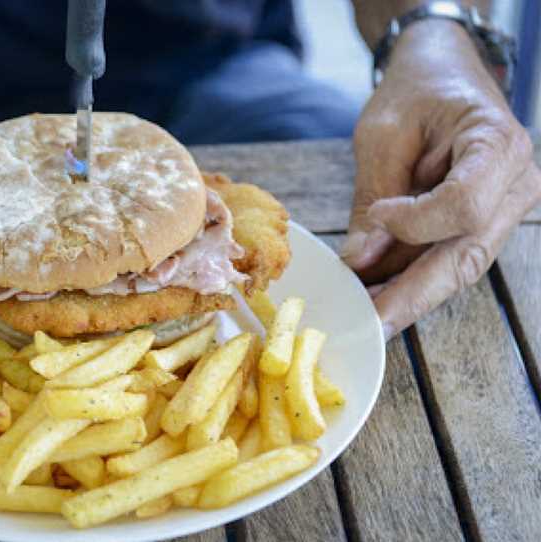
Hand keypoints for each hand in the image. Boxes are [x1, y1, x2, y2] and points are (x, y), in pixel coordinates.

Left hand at [342, 20, 540, 338]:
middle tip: (367, 322)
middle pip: (466, 255)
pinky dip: (412, 279)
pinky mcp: (482, 224)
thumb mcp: (383, 134)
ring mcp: (504, 209)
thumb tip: (359, 261)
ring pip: (458, 268)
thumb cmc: (415, 93)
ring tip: (365, 316)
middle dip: (412, 293)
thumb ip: (374, 196)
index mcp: (498, 145)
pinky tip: (378, 296)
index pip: (464, 205)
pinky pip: (449, 260)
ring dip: (409, 294)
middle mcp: (516, 184)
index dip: (416, 222)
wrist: (441, 72)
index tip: (376, 214)